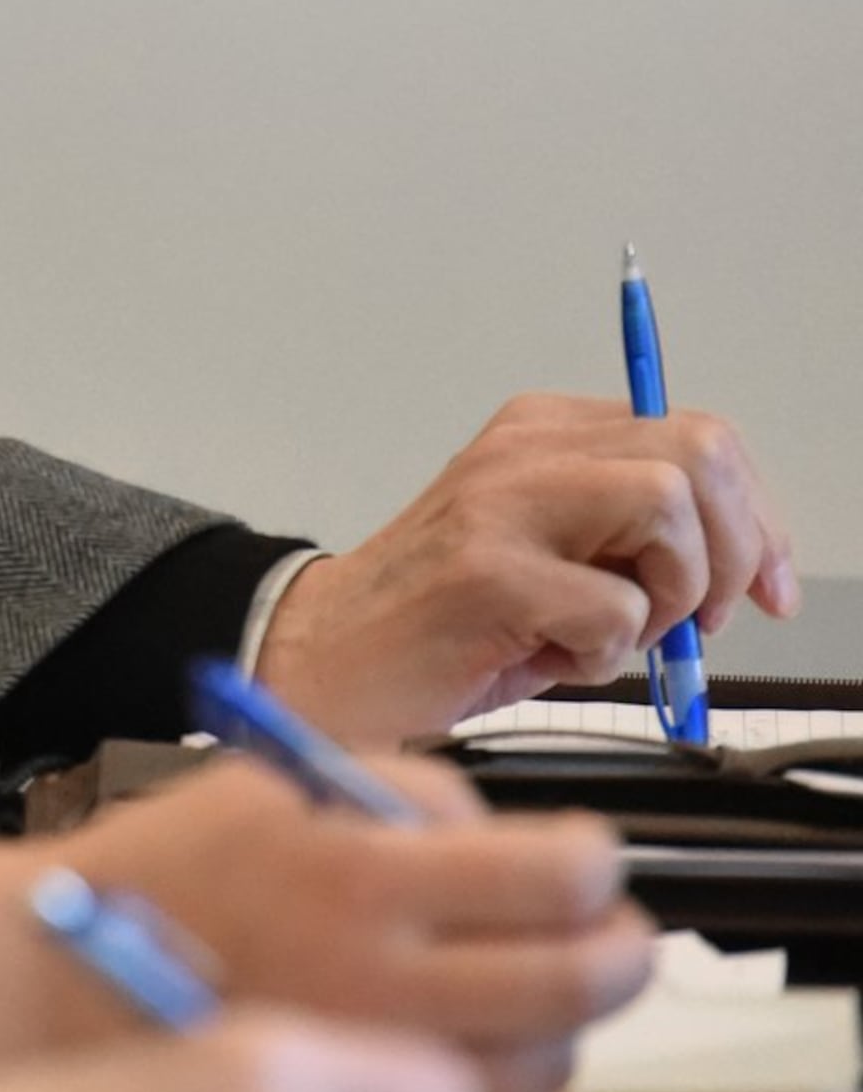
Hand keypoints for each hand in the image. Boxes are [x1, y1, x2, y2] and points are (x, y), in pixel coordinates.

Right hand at [59, 753, 650, 1091]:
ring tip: (527, 979)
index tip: (587, 857)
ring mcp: (379, 1060)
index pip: (557, 879)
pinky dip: (494, 1070)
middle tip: (611, 930)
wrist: (63, 979)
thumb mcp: (267, 782)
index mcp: (360, 876)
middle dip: (623, 951)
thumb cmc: (152, 877)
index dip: (596, 863)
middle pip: (581, 985)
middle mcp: (384, 979)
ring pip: (546, 1061)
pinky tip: (455, 1029)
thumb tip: (493, 828)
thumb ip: (395, 790)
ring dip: (563, 1018)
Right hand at [258, 392, 798, 743]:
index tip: (768, 585)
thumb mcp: (548, 549)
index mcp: (539, 433)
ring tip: (607, 632)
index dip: (756, 517)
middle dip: (734, 549)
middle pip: (700, 452)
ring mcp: (500, 504)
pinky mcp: (488, 573)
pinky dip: (604, 656)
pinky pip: (617, 611)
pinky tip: (549, 657)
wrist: (324, 658)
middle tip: (699, 614)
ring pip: (669, 509)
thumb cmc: (446, 618)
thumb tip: (751, 563)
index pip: (700, 437)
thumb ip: (632, 534)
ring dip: (668, 597)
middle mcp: (520, 451)